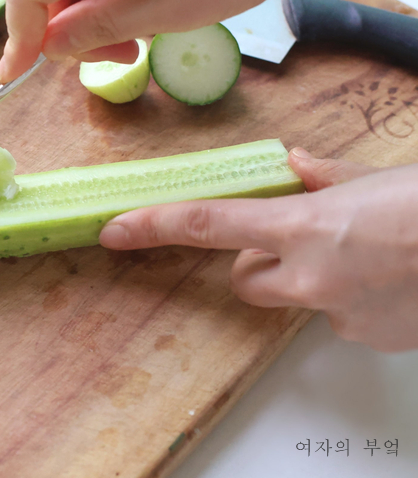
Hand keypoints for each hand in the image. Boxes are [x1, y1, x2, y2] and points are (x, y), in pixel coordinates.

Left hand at [99, 148, 417, 351]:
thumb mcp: (375, 178)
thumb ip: (325, 179)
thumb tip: (298, 169)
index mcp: (302, 226)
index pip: (206, 225)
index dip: (153, 227)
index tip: (115, 232)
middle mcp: (309, 276)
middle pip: (246, 278)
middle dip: (260, 261)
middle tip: (302, 239)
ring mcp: (338, 312)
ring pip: (293, 298)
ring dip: (309, 279)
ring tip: (365, 257)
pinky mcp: (368, 337)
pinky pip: (338, 317)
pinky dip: (353, 299)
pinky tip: (392, 279)